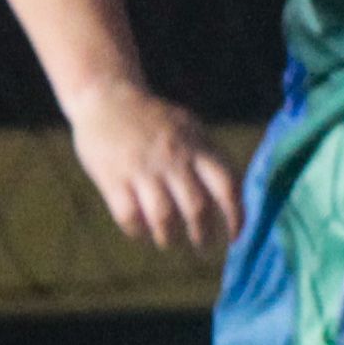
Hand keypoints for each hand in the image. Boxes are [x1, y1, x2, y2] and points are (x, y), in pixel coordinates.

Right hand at [65, 85, 239, 251]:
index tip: (237, 237)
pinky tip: (143, 232)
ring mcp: (142, 169)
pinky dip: (139, 232)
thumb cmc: (155, 120)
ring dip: (171, 239)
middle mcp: (173, 158)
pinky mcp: (113, 178)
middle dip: (204, 236)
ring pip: (164, 218)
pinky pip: (130, 217)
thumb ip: (210, 159)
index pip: (227, 186)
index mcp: (196, 147)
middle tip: (204, 248)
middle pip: (197, 208)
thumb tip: (236, 200)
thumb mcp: (190, 129)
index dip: (236, 216)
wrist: (106, 96)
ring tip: (172, 242)